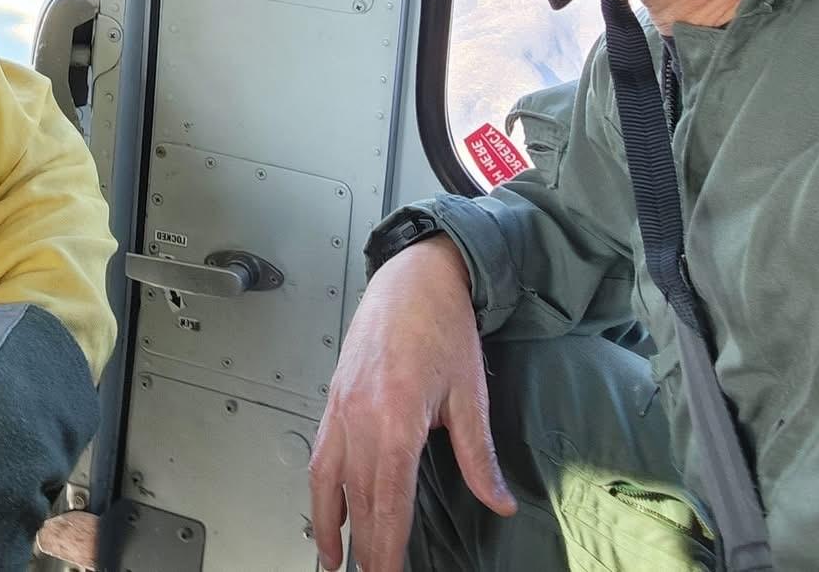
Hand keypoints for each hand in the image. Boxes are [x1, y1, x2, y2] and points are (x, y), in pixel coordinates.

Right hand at [309, 235, 515, 571]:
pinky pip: (321, 452)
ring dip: (329, 523)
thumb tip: (497, 502)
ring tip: (333, 560)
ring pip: (328, 479)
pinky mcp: (335, 396)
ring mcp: (341, 406)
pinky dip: (321, 486)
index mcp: (394, 419)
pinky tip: (327, 504)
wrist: (413, 275)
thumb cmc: (441, 323)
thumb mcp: (468, 391)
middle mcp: (359, 417)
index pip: (387, 503)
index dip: (387, 549)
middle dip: (362, 548)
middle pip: (357, 499)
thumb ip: (478, 454)